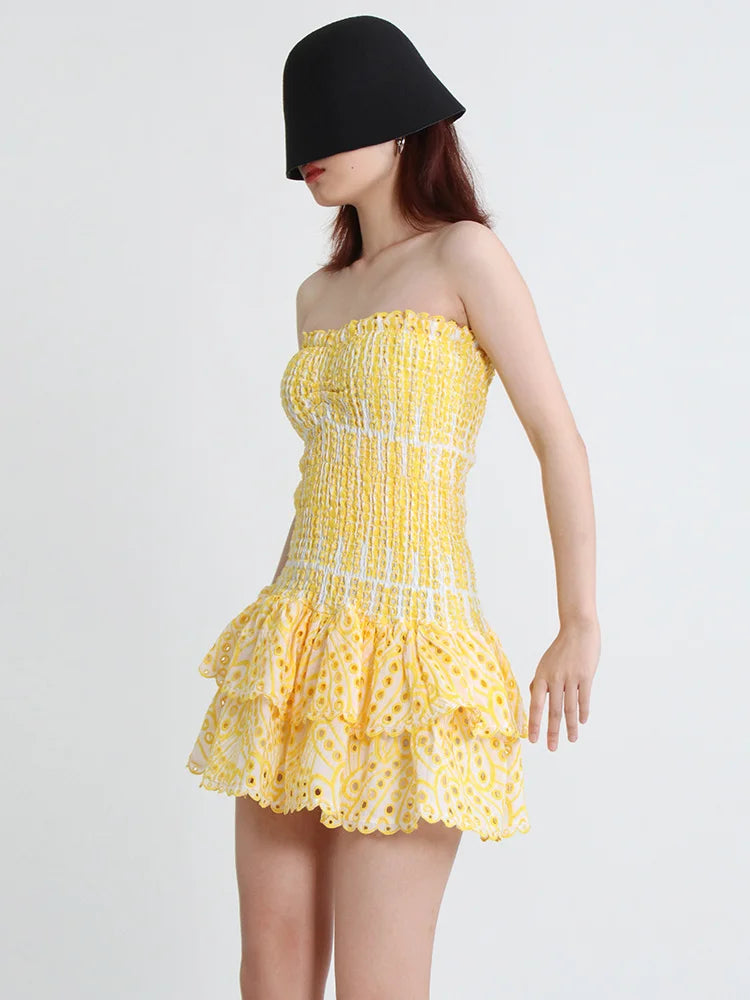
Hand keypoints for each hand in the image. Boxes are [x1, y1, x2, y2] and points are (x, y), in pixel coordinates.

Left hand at [527, 619, 599, 749]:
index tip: (533, 740)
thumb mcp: (545, 663)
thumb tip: (534, 695)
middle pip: (553, 710)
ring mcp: (570, 677)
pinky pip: (584, 698)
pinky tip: (582, 722)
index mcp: (541, 676)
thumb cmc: (561, 648)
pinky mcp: (585, 675)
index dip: (534, 723)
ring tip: (571, 740)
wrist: (577, 628)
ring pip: (569, 707)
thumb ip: (540, 680)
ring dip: (570, 726)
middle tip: (551, 748)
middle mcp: (554, 678)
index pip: (535, 704)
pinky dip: (583, 712)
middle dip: (552, 731)